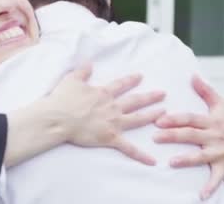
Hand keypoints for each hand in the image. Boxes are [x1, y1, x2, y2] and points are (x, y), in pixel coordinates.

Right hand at [45, 64, 165, 165]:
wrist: (59, 118)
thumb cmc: (63, 99)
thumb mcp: (71, 80)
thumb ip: (82, 71)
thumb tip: (89, 62)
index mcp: (103, 93)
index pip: (121, 85)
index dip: (131, 80)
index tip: (140, 76)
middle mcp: (112, 106)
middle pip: (135, 101)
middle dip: (149, 97)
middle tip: (162, 94)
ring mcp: (113, 122)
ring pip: (137, 119)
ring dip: (151, 116)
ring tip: (164, 113)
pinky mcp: (110, 137)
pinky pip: (128, 148)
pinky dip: (141, 155)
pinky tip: (153, 161)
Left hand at [153, 76, 223, 198]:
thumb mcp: (220, 106)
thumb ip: (205, 91)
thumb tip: (192, 75)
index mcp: (210, 121)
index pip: (190, 118)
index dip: (175, 119)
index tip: (158, 119)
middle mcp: (214, 136)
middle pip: (191, 135)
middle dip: (173, 136)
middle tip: (155, 137)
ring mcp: (219, 152)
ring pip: (201, 156)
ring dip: (187, 160)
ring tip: (172, 162)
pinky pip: (216, 178)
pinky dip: (209, 187)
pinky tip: (199, 195)